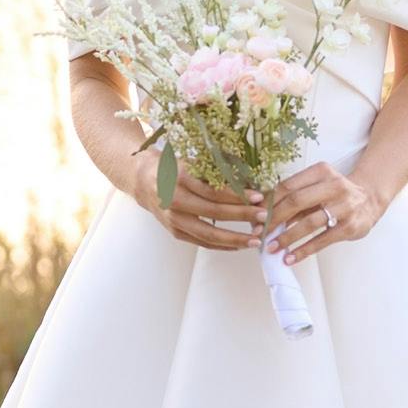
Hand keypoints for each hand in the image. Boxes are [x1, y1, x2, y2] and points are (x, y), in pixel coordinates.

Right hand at [130, 149, 266, 250]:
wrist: (144, 181)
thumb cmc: (174, 168)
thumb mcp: (193, 162)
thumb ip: (217, 171)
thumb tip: (250, 181)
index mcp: (180, 177)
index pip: (214, 190)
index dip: (238, 195)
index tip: (259, 196)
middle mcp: (175, 200)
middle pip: (214, 213)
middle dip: (242, 216)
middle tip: (264, 217)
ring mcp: (174, 219)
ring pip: (209, 234)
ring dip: (235, 238)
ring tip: (255, 240)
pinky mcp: (175, 232)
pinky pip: (202, 242)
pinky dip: (222, 245)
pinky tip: (239, 245)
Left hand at [261, 163, 381, 265]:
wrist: (370, 200)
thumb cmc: (335, 194)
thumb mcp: (317, 186)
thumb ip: (293, 196)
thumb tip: (261, 212)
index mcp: (321, 171)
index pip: (288, 186)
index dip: (268, 202)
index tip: (255, 216)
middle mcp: (334, 186)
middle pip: (296, 202)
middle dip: (274, 219)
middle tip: (259, 233)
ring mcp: (344, 206)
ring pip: (309, 223)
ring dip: (287, 237)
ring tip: (272, 248)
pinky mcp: (349, 226)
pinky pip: (322, 240)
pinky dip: (304, 250)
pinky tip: (290, 258)